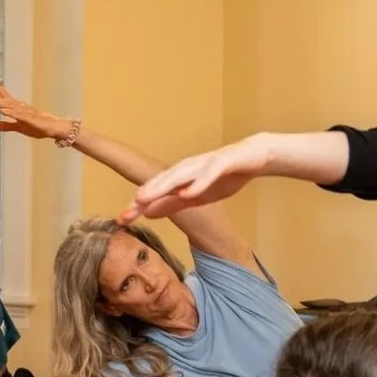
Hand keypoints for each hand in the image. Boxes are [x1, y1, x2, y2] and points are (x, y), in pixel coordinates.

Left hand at [0, 77, 67, 141]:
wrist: (54, 128)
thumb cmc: (38, 126)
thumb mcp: (19, 127)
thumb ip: (6, 125)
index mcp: (16, 108)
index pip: (2, 96)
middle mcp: (19, 107)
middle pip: (1, 100)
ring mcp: (24, 112)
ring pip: (8, 106)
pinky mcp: (30, 119)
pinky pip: (19, 115)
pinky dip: (10, 112)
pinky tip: (3, 111)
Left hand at [120, 142, 259, 224]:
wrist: (255, 156)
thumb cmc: (223, 176)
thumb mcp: (196, 196)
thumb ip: (172, 203)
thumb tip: (146, 213)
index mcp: (179, 177)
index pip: (155, 192)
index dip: (138, 206)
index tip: (121, 220)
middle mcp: (187, 168)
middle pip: (161, 183)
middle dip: (142, 196)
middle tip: (125, 213)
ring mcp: (204, 164)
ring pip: (179, 175)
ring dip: (160, 186)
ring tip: (143, 198)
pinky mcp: (223, 162)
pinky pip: (208, 174)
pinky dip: (197, 183)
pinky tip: (188, 193)